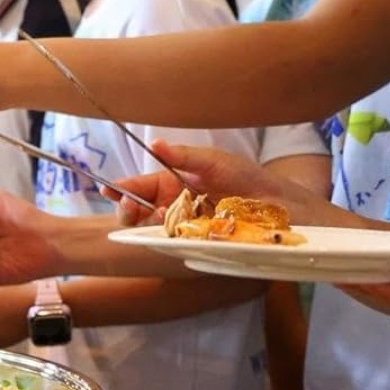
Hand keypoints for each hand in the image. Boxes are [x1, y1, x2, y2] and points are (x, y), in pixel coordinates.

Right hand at [111, 140, 323, 225]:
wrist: (280, 207)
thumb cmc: (249, 180)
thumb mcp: (214, 161)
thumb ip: (184, 156)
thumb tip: (154, 144)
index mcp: (176, 183)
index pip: (142, 186)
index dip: (123, 188)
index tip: (109, 189)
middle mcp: (177, 207)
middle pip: (140, 211)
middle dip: (128, 209)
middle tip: (127, 206)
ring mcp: (186, 227)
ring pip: (154, 230)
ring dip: (148, 223)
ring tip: (156, 214)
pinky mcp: (198, 244)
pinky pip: (176, 243)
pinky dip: (169, 237)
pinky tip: (170, 229)